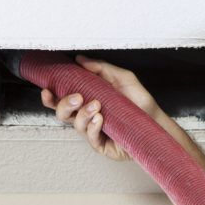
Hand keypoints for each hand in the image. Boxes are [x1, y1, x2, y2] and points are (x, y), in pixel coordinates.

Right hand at [41, 55, 162, 161]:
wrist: (156, 121)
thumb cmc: (140, 102)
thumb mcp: (123, 78)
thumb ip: (101, 68)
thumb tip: (80, 59)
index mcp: (88, 101)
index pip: (63, 100)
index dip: (51, 98)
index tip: (47, 90)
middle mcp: (88, 117)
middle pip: (63, 114)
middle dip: (64, 104)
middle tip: (78, 97)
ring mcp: (94, 132)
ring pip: (75, 125)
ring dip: (83, 114)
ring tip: (97, 106)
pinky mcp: (103, 145)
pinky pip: (90, 137)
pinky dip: (93, 127)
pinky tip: (100, 119)